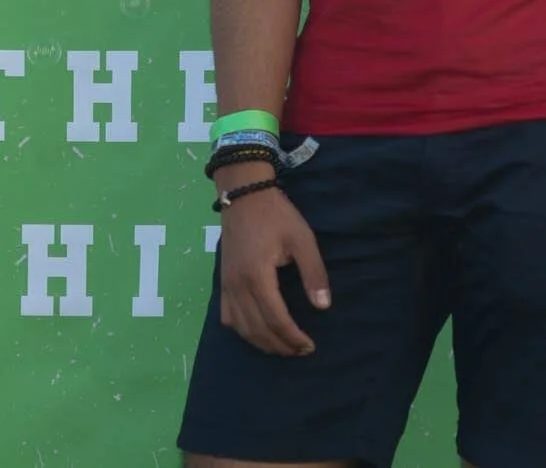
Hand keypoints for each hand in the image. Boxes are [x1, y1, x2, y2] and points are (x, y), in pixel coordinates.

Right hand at [217, 184, 330, 357]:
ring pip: (241, 327)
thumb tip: (323, 306)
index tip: (310, 345)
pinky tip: (256, 332)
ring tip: (283, 347)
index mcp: (258, 276)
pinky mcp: (222, 281)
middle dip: (281, 346)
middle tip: (301, 350)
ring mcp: (226, 285)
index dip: (293, 337)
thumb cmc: (276, 215)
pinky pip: (227, 316)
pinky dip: (242, 331)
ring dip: (262, 343)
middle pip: (258, 329)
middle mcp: (238, 285)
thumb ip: (314, 273)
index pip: (276, 319)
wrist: (243, 194)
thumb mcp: (302, 240)